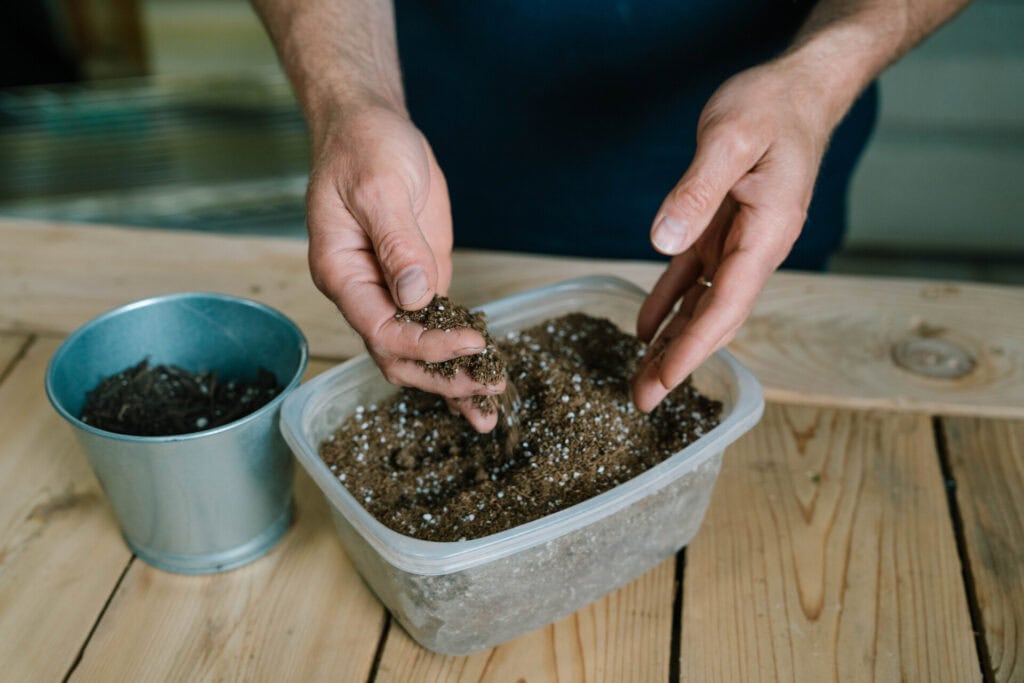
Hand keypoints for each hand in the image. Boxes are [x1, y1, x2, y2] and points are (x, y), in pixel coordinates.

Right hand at [306, 106, 502, 430]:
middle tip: (489, 386)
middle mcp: (365, 293)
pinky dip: (460, 353)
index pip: (381, 331)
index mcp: (342, 275)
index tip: (470, 342)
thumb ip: (397, 244)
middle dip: (444, 376)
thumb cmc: (365, 148)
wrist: (371, 127)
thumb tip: (416, 296)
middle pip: (398, 356)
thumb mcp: (381, 189)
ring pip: (419, 352)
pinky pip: (438, 327)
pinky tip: (486, 376)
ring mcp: (394, 291)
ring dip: (453, 378)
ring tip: (492, 405)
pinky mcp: (421, 281)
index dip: (426, 344)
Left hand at [632, 59, 832, 411]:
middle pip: (715, 317)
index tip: (665, 380)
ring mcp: (738, 242)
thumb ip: (697, 189)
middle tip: (643, 400)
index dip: (694, 346)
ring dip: (672, 341)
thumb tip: (663, 241)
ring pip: (702, 305)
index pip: (727, 304)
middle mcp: (756, 247)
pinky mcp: (720, 229)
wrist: (799, 90)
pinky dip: (668, 302)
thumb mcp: (730, 137)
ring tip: (640, 378)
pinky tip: (645, 328)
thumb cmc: (772, 106)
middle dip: (680, 360)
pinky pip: (692, 276)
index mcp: (766, 232)